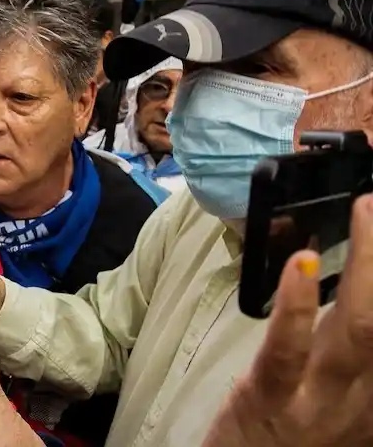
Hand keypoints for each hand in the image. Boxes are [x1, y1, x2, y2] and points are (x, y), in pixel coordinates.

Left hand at [202, 194, 372, 446]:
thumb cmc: (288, 442)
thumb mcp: (338, 407)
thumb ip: (353, 358)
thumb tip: (358, 293)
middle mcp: (364, 401)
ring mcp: (320, 403)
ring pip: (359, 328)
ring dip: (369, 264)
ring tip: (367, 211)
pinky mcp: (270, 403)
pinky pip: (288, 352)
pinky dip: (296, 308)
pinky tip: (300, 266)